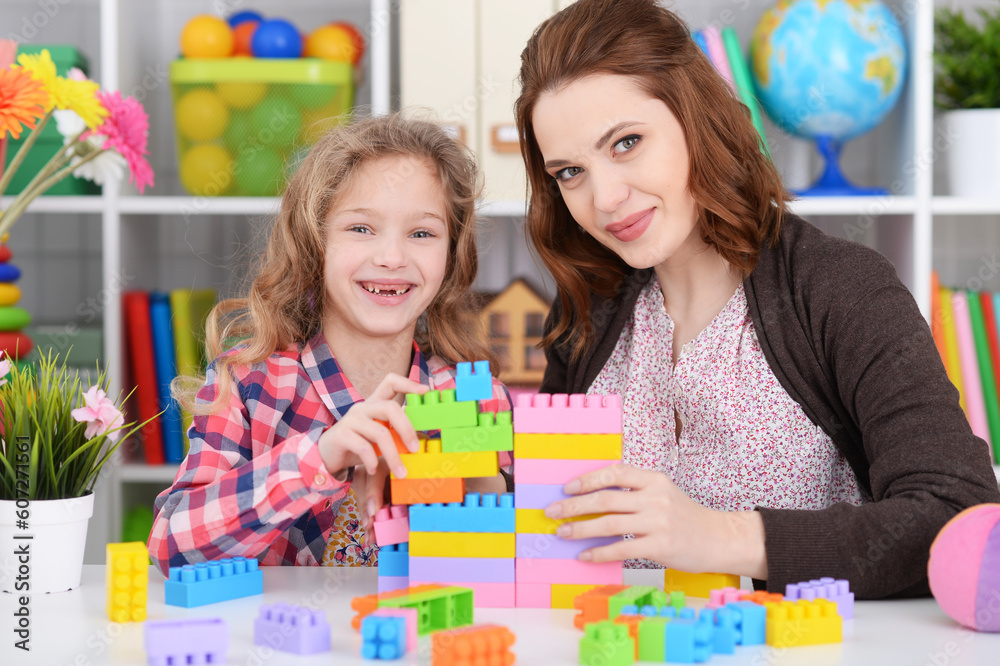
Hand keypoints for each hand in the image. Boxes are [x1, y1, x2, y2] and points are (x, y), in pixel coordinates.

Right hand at [317, 373, 426, 539]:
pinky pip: (363, 447)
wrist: (327, 455)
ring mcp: (351, 420)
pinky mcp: (341, 435)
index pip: (390, 382)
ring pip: (379, 432)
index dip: (408, 383)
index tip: (426, 392)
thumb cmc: (359, 444)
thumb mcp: (380, 437)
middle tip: (415, 449)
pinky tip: (374, 469)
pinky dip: (372, 461)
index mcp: (375, 404)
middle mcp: (363, 407)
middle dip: (406, 429)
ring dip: (393, 455)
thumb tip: (423, 438)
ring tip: (400, 471)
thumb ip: (396, 432)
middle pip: (390, 407)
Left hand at [544, 463, 767, 578]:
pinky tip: (585, 555)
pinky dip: (599, 552)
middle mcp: (655, 497)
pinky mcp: (660, 545)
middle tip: (553, 512)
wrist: (718, 538)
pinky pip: (621, 548)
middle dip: (574, 505)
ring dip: (580, 529)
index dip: (587, 480)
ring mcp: (658, 521)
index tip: (567, 487)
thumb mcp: (663, 493)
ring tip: (562, 533)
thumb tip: (594, 494)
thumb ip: (634, 490)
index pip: (614, 472)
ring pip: (609, 524)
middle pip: (605, 499)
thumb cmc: (685, 517)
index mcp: (653, 479)